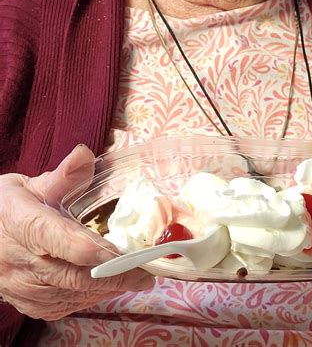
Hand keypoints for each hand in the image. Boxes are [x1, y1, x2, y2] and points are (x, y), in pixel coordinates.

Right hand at [0, 145, 154, 320]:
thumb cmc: (6, 209)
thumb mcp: (28, 185)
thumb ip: (62, 175)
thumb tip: (85, 154)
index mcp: (22, 223)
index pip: (58, 239)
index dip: (93, 248)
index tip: (123, 250)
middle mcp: (19, 260)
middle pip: (72, 274)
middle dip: (114, 275)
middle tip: (147, 271)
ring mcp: (20, 286)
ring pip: (70, 294)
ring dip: (106, 289)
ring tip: (137, 278)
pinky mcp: (26, 303)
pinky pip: (62, 306)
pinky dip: (88, 298)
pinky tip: (108, 286)